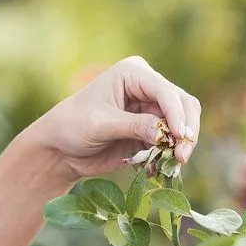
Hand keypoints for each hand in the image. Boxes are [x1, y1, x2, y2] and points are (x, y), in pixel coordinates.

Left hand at [28, 55, 201, 183]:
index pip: (165, 91)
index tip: (180, 137)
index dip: (177, 114)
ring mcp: (150, 110)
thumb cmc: (72, 126)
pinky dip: (168, 157)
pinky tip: (156, 171)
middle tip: (181, 156)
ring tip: (172, 165)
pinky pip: (169, 144)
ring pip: (181, 126)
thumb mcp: (101, 124)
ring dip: (179, 146)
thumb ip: (134, 126)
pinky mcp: (149, 133)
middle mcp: (146, 88)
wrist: (60, 150)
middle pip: (182, 105)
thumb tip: (165, 134)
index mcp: (133, 74)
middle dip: (185, 131)